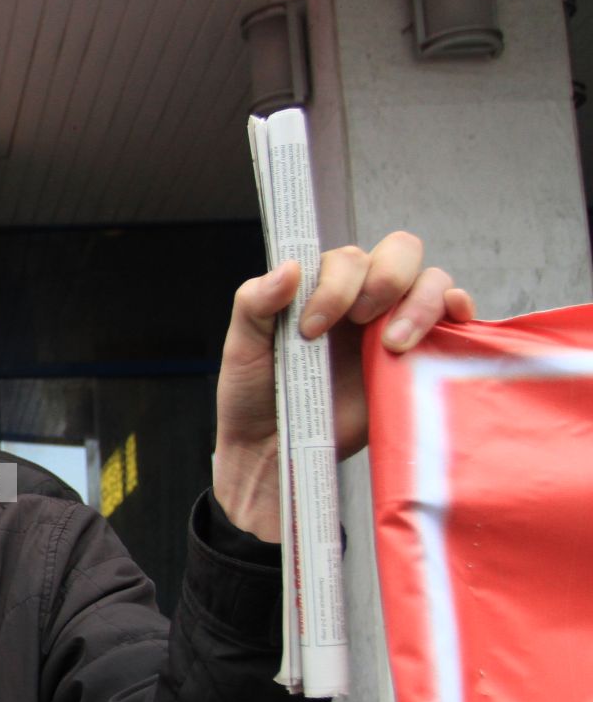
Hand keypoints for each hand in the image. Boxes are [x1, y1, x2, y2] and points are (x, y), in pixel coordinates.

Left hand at [213, 232, 474, 540]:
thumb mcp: (242, 347)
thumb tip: (290, 267)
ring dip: (420, 302)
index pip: (347, 258)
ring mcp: (394, 325)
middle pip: (400, 252)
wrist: (277, 449)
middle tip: (361, 319)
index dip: (336, 285)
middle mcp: (362, 299)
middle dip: (386, 278)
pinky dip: (459, 309)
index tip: (311, 329)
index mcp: (322, 288)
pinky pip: (454, 318)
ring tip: (393, 343)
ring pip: (431, 281)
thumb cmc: (256, 396)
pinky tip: (453, 318)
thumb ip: (255, 302)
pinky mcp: (418, 357)